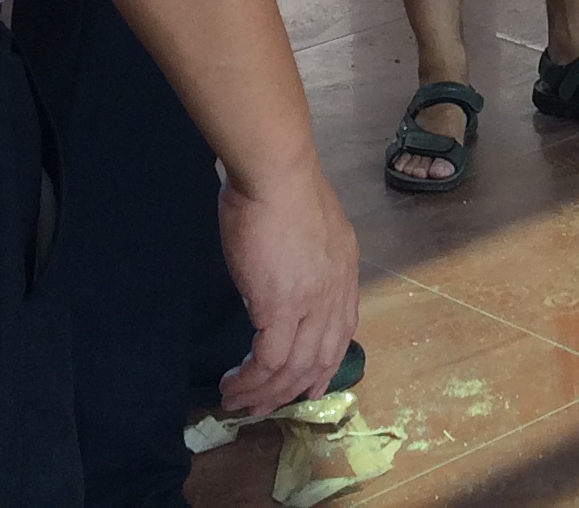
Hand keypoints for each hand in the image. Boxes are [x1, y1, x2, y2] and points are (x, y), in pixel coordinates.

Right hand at [215, 160, 360, 414]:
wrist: (276, 172)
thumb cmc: (282, 186)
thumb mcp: (310, 226)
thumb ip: (306, 255)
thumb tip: (284, 275)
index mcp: (344, 269)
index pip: (343, 330)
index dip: (326, 363)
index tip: (311, 385)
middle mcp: (336, 291)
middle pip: (320, 356)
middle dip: (292, 389)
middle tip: (264, 407)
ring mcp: (312, 302)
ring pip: (294, 366)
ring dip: (265, 391)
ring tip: (240, 402)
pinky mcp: (281, 307)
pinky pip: (270, 360)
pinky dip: (251, 379)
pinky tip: (233, 384)